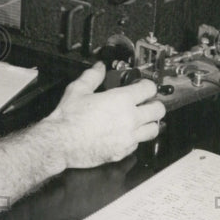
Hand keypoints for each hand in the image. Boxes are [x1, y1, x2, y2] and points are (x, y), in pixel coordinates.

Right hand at [42, 61, 165, 168]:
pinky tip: (125, 134)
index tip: (143, 86)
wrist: (60, 143)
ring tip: (141, 120)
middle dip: (154, 104)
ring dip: (149, 123)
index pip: (149, 88)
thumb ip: (92, 76)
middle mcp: (130, 119)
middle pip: (158, 110)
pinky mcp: (123, 152)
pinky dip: (136, 138)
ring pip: (154, 129)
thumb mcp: (78, 90)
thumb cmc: (68, 118)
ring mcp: (128, 137)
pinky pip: (138, 144)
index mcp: (121, 100)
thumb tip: (99, 67)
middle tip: (146, 103)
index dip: (147, 85)